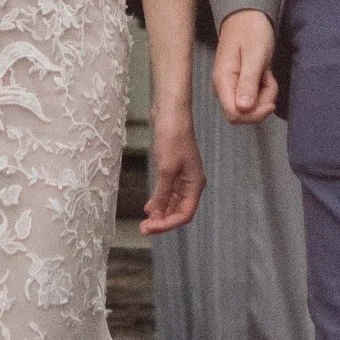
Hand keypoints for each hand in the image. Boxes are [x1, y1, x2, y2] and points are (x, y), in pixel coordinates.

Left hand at [140, 103, 205, 235]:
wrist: (170, 111)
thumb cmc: (173, 136)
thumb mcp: (166, 169)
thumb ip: (162, 194)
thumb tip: (155, 216)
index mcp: (195, 184)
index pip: (184, 214)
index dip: (167, 224)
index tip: (150, 228)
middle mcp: (191, 182)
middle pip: (179, 211)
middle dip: (162, 221)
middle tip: (143, 228)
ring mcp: (182, 176)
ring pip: (172, 203)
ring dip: (159, 213)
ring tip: (144, 222)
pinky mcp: (172, 169)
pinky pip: (167, 192)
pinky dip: (159, 201)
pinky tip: (148, 207)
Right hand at [213, 8, 277, 125]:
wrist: (249, 14)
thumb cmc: (251, 30)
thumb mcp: (254, 55)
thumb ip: (248, 82)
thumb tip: (242, 109)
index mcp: (223, 81)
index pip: (234, 115)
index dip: (253, 114)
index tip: (269, 102)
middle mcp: (224, 86)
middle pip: (243, 114)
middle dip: (262, 104)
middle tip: (269, 82)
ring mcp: (232, 85)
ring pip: (251, 107)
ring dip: (265, 94)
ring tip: (267, 73)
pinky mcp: (241, 83)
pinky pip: (255, 97)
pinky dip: (265, 88)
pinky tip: (265, 73)